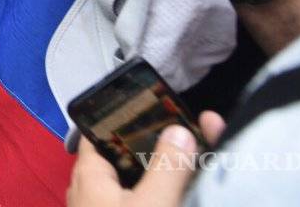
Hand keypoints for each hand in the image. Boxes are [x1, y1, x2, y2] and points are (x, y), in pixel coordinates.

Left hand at [67, 112, 224, 206]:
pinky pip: (146, 202)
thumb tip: (179, 130)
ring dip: (173, 169)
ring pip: (142, 182)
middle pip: (129, 155)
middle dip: (165, 142)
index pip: (102, 130)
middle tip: (205, 129)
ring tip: (209, 150)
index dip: (129, 115)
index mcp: (90, 175)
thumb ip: (167, 168)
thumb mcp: (154, 206)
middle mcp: (94, 192)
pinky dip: (169, 194)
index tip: (163, 103)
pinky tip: (194, 187)